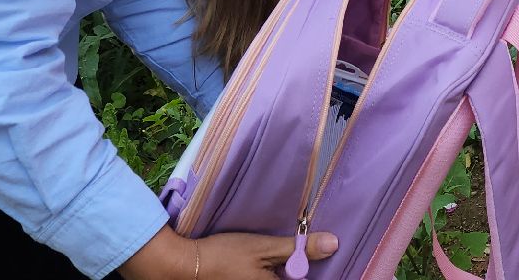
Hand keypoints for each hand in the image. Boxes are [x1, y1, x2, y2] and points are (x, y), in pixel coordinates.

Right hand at [120, 224, 339, 279]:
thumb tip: (334, 244)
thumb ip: (298, 247)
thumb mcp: (263, 247)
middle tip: (294, 257)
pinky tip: (265, 266)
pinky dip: (269, 274)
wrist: (183, 267)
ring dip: (283, 272)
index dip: (312, 272)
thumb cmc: (224, 256)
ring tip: (282, 261)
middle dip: (296, 271)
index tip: (320, 261)